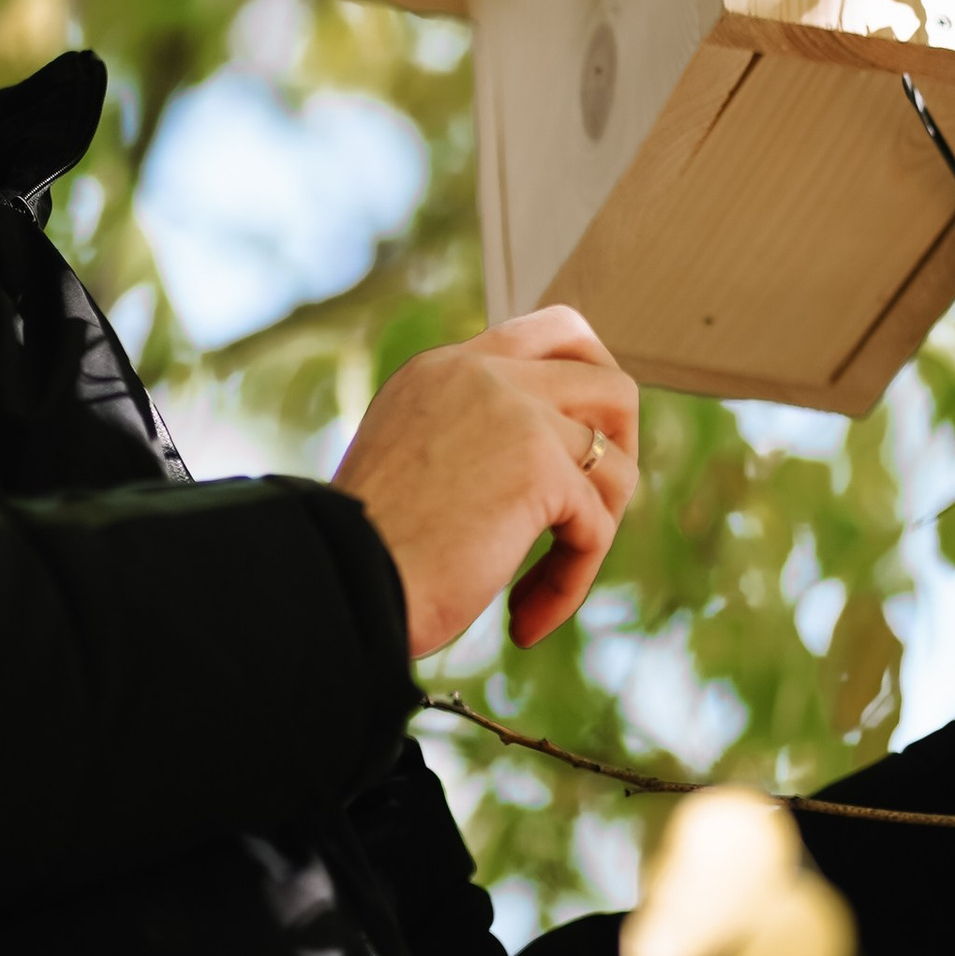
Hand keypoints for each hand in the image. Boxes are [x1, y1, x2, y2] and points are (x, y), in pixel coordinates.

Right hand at [329, 307, 638, 661]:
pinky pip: (595, 528)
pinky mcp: (540, 466)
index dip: (586, 385)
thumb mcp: (413, 467)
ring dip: (593, 535)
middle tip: (592, 510)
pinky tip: (523, 622)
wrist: (333, 582)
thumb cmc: (361, 552)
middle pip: (608, 380)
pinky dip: (569, 584)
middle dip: (621, 449)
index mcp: (443, 369)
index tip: (579, 451)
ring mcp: (515, 413)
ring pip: (616, 464)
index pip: (550, 332)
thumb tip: (551, 470)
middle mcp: (480, 374)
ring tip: (540, 588)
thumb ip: (472, 441)